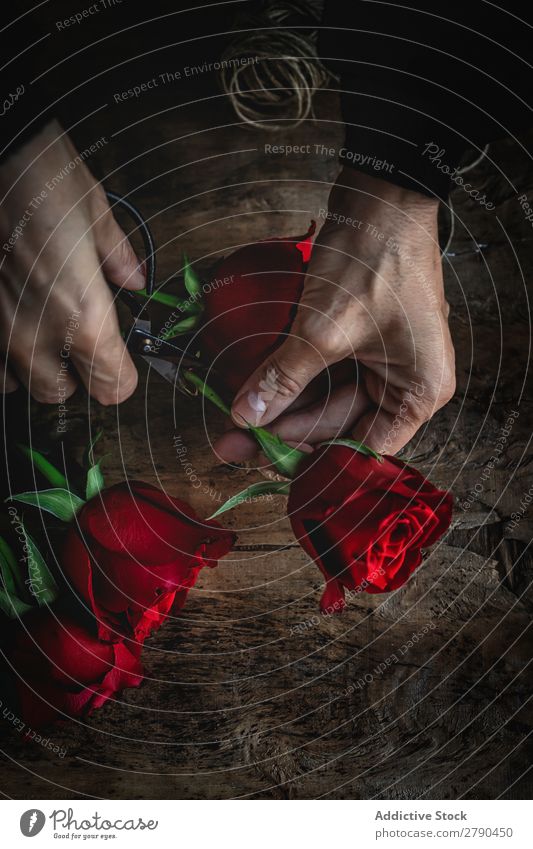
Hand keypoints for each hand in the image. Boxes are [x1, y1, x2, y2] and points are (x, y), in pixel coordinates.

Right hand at [0, 120, 143, 403]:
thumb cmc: (40, 172)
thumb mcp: (94, 210)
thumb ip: (117, 257)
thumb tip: (134, 279)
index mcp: (83, 316)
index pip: (113, 388)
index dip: (122, 374)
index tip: (123, 358)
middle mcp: (37, 335)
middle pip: (60, 394)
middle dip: (75, 376)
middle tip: (82, 344)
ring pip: (15, 384)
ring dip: (32, 366)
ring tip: (41, 330)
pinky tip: (10, 320)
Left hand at [215, 168, 455, 461]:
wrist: (381, 194)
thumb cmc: (374, 259)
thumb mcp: (323, 329)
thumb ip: (284, 378)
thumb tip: (247, 415)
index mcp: (418, 392)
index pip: (363, 446)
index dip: (315, 454)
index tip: (267, 456)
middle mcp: (405, 382)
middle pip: (338, 422)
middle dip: (285, 428)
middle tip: (234, 440)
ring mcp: (382, 359)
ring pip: (324, 397)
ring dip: (282, 404)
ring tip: (236, 418)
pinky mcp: (359, 338)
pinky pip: (321, 370)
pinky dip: (290, 377)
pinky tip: (254, 388)